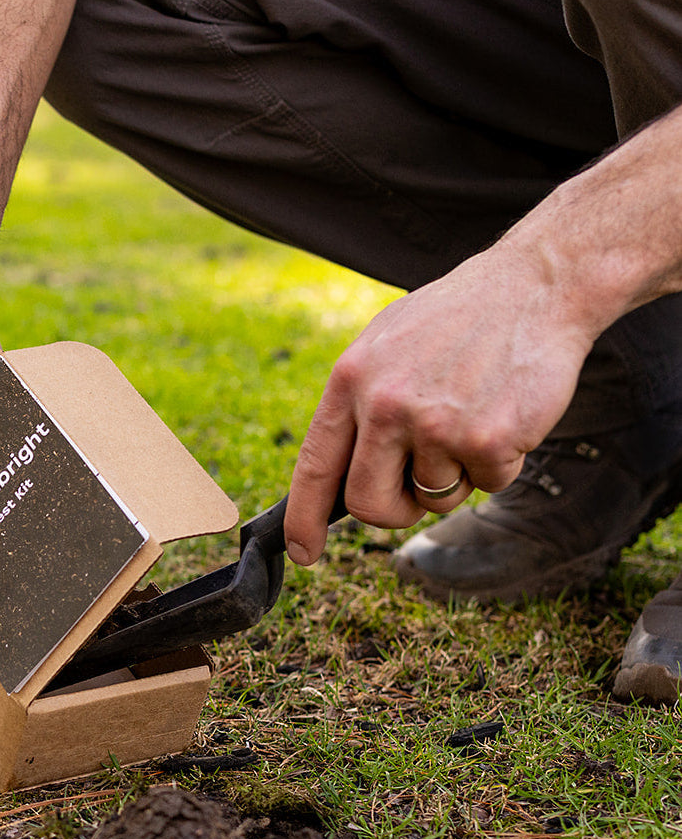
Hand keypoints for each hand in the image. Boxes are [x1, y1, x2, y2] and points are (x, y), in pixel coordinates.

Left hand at [283, 247, 596, 563]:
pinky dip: (503, 462)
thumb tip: (337, 477)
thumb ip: (358, 406)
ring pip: (435, 499)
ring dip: (459, 475)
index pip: (315, 466)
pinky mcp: (486, 439)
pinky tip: (506, 413)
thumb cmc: (456, 321)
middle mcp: (384, 405)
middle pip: (369, 505)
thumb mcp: (385, 347)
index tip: (305, 552)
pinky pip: (489, 485)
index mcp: (351, 381)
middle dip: (394, 510)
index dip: (304, 517)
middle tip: (418, 490)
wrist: (535, 285)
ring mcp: (434, 424)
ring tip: (473, 416)